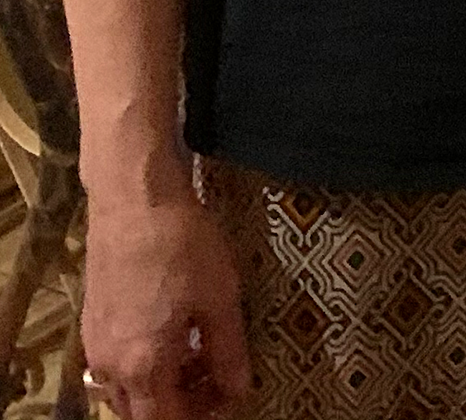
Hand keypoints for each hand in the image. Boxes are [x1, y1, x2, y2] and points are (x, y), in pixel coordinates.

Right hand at [80, 186, 252, 419]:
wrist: (135, 201)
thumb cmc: (182, 245)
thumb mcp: (220, 297)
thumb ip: (229, 351)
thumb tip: (239, 389)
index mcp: (143, 367)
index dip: (200, 414)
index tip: (227, 396)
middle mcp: (111, 366)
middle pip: (142, 411)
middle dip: (181, 403)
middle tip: (216, 377)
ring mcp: (95, 345)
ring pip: (126, 388)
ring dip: (161, 384)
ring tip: (198, 352)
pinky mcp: (92, 322)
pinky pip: (116, 362)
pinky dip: (144, 362)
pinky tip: (173, 330)